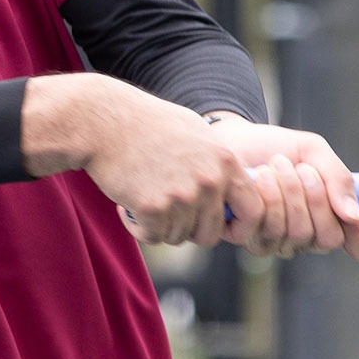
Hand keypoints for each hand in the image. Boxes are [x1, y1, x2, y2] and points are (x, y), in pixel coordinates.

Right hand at [21, 74, 251, 247]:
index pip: (252, 210)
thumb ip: (220, 165)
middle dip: (189, 230)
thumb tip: (238, 192)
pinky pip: (152, 237)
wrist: (105, 122)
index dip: (237, 226)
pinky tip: (127, 205)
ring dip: (161, 226)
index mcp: (225, 162)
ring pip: (178, 236)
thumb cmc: (148, 125)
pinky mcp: (153, 209)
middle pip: (210, 234)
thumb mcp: (197, 134)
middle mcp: (209, 181)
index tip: (220, 227)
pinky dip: (138, 227)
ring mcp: (182, 196)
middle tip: (168, 214)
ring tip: (144, 198)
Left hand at [204, 114, 358, 260]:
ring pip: (298, 233)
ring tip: (276, 164)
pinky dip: (268, 196)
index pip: (357, 244)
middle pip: (328, 238)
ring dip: (290, 191)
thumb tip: (352, 215)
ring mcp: (275, 241)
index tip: (353, 216)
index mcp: (328, 218)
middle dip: (317, 198)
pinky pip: (268, 228)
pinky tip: (260, 177)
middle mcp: (304, 237)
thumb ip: (337, 177)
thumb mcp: (313, 151)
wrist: (233, 138)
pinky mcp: (247, 236)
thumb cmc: (275, 147)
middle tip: (302, 169)